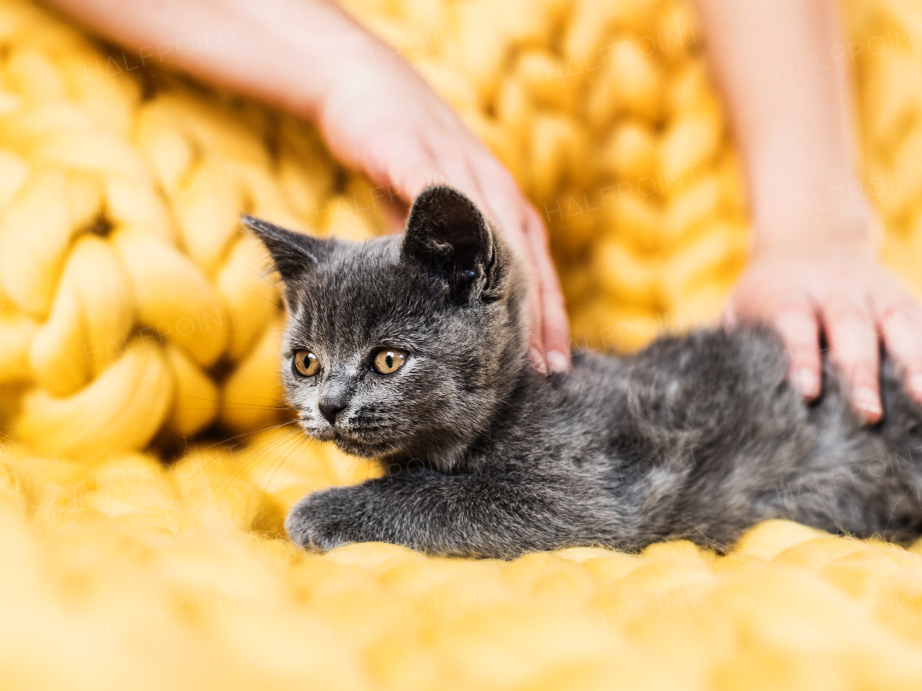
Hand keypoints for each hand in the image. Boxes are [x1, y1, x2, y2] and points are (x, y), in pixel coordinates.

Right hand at [312, 37, 569, 372]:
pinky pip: (437, 194)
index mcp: (505, 211)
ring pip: (493, 233)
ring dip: (506, 284)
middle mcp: (495, 190)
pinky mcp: (415, 153)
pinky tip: (457, 267)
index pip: (534, 274)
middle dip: (536, 317)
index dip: (546, 322)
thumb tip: (460, 323)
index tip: (554, 369)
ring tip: (510, 335)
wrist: (367, 88)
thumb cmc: (407, 163)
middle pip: (525, 261)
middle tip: (542, 369)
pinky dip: (451, 228)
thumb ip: (451, 266)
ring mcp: (458, 170)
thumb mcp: (435, 224)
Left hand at [724, 238, 921, 423]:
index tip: (810, 392)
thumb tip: (702, 395)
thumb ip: (731, 346)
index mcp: (791, 298)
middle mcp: (840, 297)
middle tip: (872, 413)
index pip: (796, 327)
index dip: (803, 357)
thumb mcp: (739, 310)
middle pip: (853, 332)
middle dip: (864, 372)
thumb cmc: (767, 295)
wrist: (808, 238)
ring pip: (904, 329)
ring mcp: (880, 300)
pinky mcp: (912, 306)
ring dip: (919, 365)